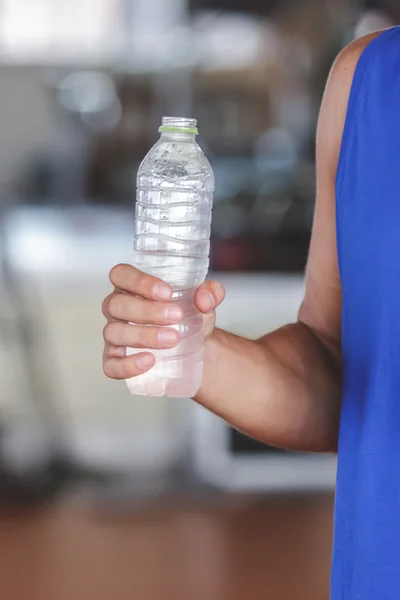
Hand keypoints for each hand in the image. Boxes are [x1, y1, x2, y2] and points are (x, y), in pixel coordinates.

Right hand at [102, 264, 224, 379]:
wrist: (194, 349)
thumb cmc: (188, 318)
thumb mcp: (204, 302)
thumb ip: (210, 293)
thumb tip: (204, 298)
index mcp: (131, 287)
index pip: (121, 274)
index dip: (139, 282)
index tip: (167, 292)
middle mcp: (117, 309)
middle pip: (116, 304)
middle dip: (147, 310)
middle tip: (177, 316)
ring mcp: (114, 335)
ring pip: (114, 332)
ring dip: (143, 335)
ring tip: (173, 339)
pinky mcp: (114, 361)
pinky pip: (112, 364)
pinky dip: (128, 364)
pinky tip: (150, 360)